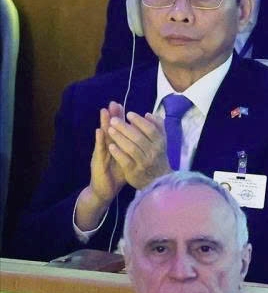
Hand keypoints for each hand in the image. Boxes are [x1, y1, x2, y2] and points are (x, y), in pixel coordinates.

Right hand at [75, 103, 128, 229]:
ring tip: (104, 111)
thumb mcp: (128, 159)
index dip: (120, 119)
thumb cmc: (117, 175)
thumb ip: (133, 148)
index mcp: (116, 146)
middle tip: (113, 102)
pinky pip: (99, 151)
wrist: (105, 190)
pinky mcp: (97, 162)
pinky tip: (99, 131)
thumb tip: (144, 138)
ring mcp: (102, 154)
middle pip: (111, 130)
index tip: (122, 105)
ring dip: (104, 124)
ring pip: (103, 137)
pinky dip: (99, 140)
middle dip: (113, 116)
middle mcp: (108, 148)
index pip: (119, 130)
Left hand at [106, 111, 171, 189]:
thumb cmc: (157, 156)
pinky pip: (125, 161)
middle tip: (113, 120)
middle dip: (124, 127)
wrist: (158, 180)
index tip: (128, 114)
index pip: (151, 129)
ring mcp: (143, 163)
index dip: (139, 121)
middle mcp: (153, 153)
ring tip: (109, 129)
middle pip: (138, 137)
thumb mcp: (161, 142)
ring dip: (119, 138)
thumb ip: (158, 127)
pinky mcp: (134, 172)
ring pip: (131, 148)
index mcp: (160, 143)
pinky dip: (118, 153)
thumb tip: (148, 114)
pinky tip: (110, 146)